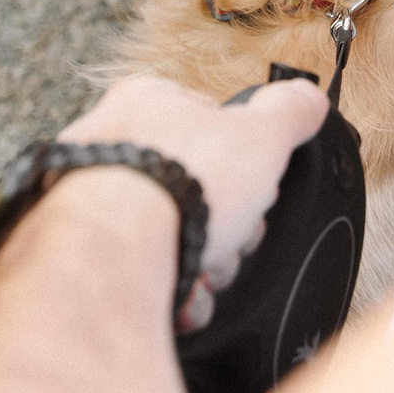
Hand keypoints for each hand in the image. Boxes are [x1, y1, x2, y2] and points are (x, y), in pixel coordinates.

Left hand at [52, 72, 330, 330]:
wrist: (112, 252)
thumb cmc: (177, 183)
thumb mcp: (260, 135)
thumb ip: (288, 112)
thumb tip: (307, 98)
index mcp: (149, 102)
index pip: (212, 126)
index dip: (247, 164)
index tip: (258, 186)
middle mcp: (112, 146)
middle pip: (197, 190)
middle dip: (226, 224)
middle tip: (232, 233)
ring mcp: (91, 201)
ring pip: (172, 236)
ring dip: (203, 262)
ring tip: (204, 268)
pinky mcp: (86, 252)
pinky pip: (143, 272)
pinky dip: (171, 289)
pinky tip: (182, 294)